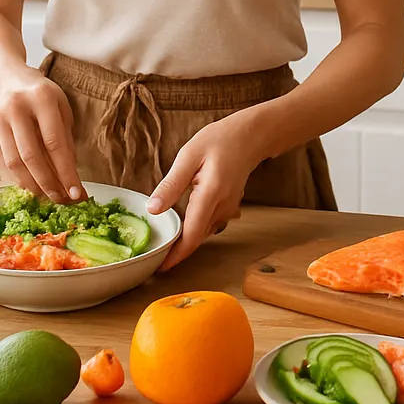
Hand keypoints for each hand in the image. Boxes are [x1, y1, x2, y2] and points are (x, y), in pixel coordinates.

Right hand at [0, 75, 81, 204]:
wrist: (10, 80)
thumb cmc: (43, 97)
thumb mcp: (62, 110)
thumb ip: (66, 140)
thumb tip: (70, 178)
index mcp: (42, 98)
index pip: (55, 143)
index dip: (66, 172)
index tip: (77, 193)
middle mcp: (16, 108)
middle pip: (31, 156)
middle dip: (49, 184)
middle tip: (64, 200)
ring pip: (14, 163)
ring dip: (33, 186)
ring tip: (49, 197)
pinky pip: (2, 163)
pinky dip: (18, 179)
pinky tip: (32, 187)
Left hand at [146, 117, 261, 270]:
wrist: (251, 136)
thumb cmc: (220, 140)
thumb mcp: (189, 155)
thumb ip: (171, 184)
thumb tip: (153, 209)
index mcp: (211, 195)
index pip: (192, 235)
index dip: (176, 255)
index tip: (159, 267)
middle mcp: (222, 207)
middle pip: (197, 238)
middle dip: (177, 250)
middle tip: (154, 255)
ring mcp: (228, 208)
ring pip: (204, 232)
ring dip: (186, 239)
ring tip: (164, 242)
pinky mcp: (229, 206)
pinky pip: (210, 223)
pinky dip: (195, 227)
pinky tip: (182, 222)